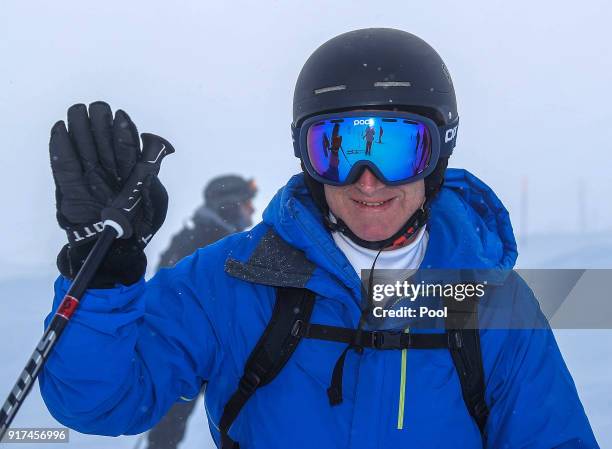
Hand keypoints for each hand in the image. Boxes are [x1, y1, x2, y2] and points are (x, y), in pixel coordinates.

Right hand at [50, 101, 169, 285]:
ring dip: (81, 128)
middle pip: (103, 141)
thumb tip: (151, 160)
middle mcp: (109, 170)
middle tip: (99, 108)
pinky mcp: (70, 187)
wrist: (117, 249)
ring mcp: (89, 177)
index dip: (123, 131)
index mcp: (130, 170)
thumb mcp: (157, 204)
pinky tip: (61, 128)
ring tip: (79, 110)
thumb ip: (153, 182)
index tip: (121, 116)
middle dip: (100, 123)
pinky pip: (64, 165)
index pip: (126, 145)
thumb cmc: (141, 225)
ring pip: (84, 148)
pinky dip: (61, 147)